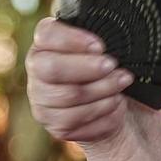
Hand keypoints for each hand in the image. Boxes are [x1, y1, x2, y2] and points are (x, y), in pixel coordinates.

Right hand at [25, 16, 146, 147]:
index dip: (71, 40)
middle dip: (87, 67)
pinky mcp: (56, 126)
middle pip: (51, 68)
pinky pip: (79, 120)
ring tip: (123, 82)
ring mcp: (43, 101)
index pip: (45, 34)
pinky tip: (116, 105)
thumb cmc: (111, 70)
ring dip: (103, 89)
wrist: (121, 107)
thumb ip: (104, 36)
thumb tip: (114, 34)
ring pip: (69, 95)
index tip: (99, 46)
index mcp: (46, 44)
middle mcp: (37, 71)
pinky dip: (104, 111)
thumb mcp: (110, 48)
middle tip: (112, 66)